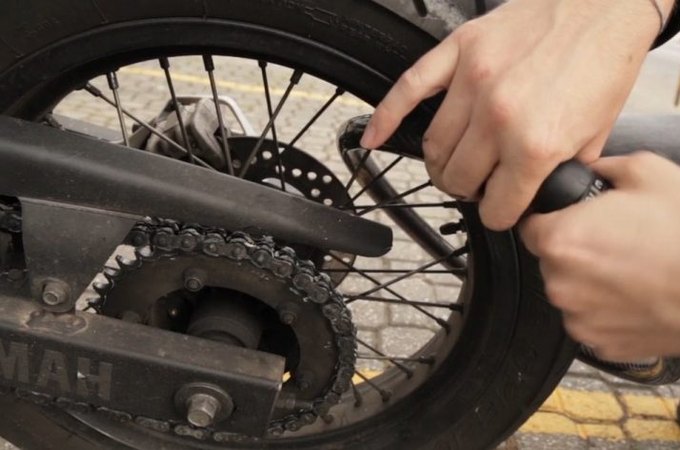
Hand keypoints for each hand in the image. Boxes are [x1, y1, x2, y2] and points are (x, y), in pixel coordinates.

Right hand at [361, 0, 667, 229]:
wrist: (604, 4)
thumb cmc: (604, 60)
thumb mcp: (597, 134)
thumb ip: (560, 172)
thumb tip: (537, 194)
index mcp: (536, 143)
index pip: (497, 207)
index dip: (500, 215)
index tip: (500, 211)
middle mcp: (498, 117)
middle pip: (458, 179)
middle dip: (468, 191)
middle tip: (477, 187)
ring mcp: (472, 83)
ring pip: (434, 147)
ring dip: (440, 165)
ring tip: (452, 167)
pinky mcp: (458, 53)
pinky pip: (408, 90)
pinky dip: (385, 118)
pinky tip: (373, 138)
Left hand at [520, 152, 679, 360]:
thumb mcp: (647, 173)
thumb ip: (605, 167)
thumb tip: (595, 170)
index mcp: (560, 240)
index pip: (529, 226)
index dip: (549, 219)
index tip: (567, 219)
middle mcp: (560, 283)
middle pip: (551, 260)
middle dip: (575, 250)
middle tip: (613, 241)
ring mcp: (579, 318)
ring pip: (571, 292)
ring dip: (590, 281)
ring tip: (630, 268)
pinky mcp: (600, 344)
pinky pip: (592, 321)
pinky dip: (607, 309)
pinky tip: (636, 294)